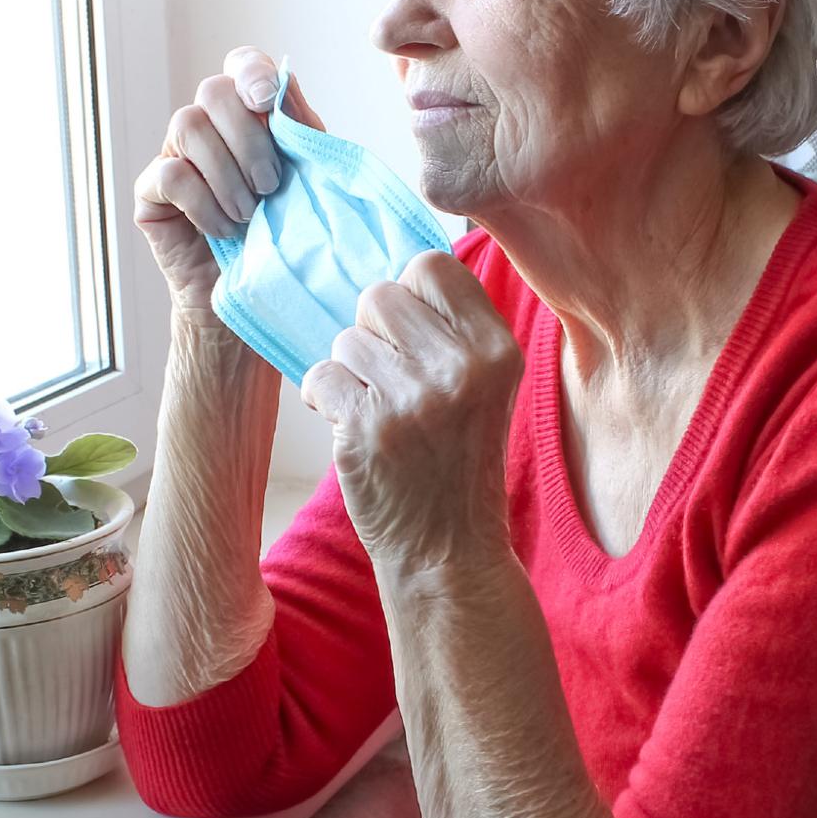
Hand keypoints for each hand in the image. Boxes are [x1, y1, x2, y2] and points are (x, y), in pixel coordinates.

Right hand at [133, 46, 323, 325]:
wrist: (256, 298)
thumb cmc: (286, 237)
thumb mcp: (307, 182)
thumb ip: (299, 133)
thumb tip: (284, 88)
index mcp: (248, 117)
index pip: (241, 66)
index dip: (251, 72)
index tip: (267, 100)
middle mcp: (208, 128)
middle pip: (213, 91)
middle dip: (248, 137)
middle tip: (271, 186)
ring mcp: (174, 156)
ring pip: (187, 125)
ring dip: (227, 173)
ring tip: (250, 215)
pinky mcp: (151, 193)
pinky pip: (169, 174)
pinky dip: (204, 203)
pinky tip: (224, 231)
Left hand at [300, 250, 523, 571]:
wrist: (448, 552)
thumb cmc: (460, 461)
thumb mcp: (485, 387)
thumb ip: (454, 329)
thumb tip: (397, 272)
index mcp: (497, 349)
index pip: (432, 265)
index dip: (410, 292)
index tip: (413, 332)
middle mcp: (459, 367)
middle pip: (381, 294)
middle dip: (374, 331)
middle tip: (392, 377)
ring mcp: (412, 398)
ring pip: (347, 337)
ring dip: (351, 370)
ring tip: (381, 411)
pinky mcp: (366, 427)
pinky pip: (320, 375)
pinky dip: (325, 398)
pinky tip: (353, 426)